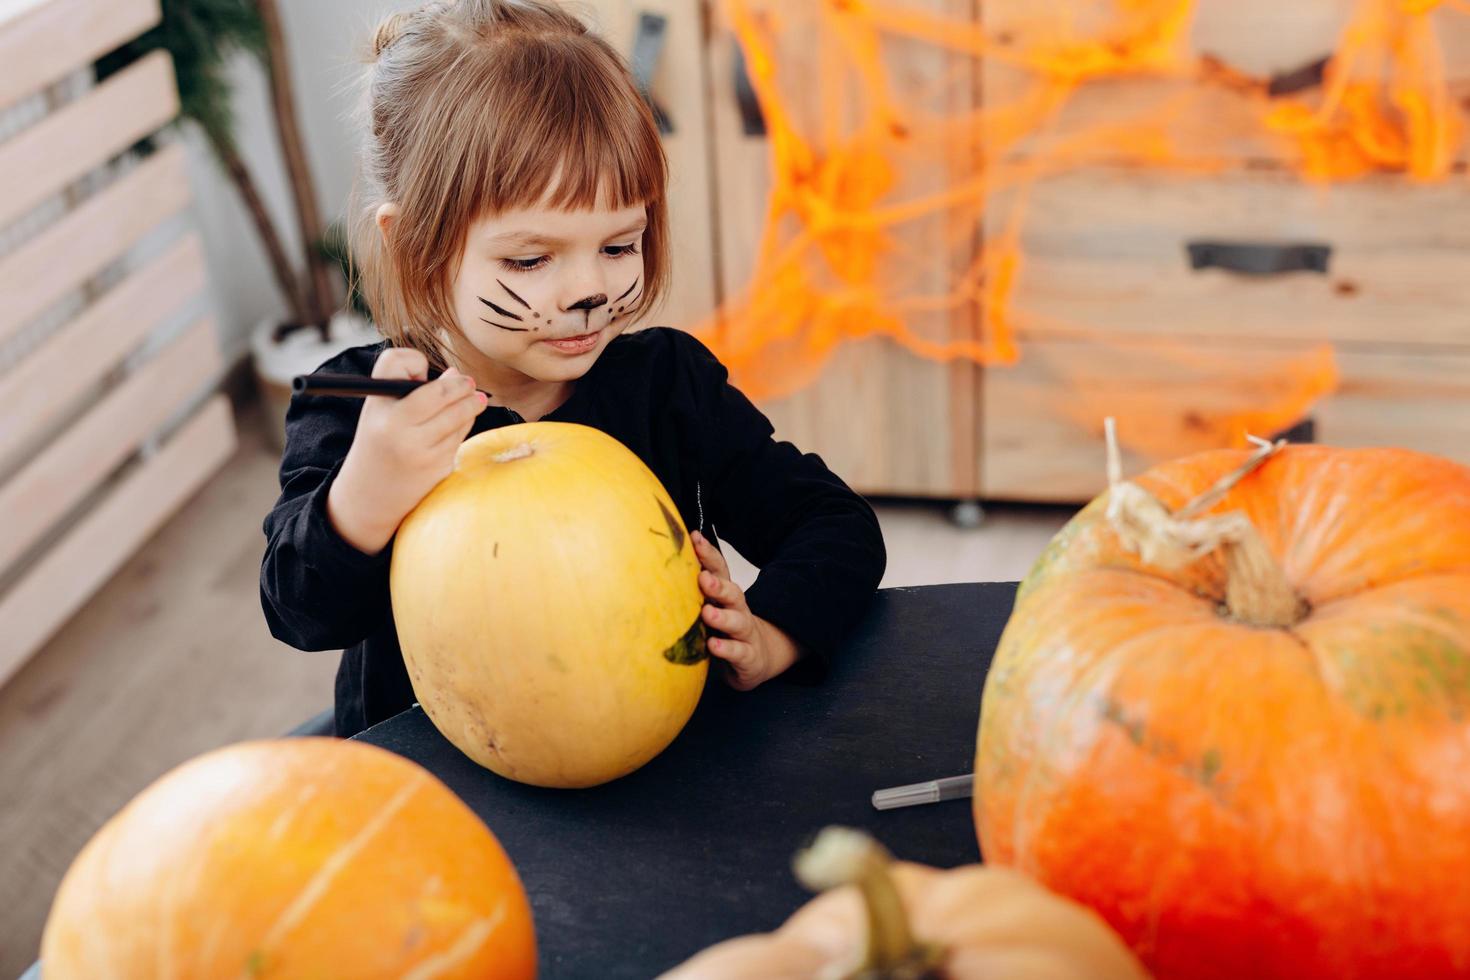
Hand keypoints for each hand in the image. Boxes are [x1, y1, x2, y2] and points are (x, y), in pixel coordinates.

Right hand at [327, 347, 486, 553]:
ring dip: (471, 404)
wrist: (370, 496)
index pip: (397, 363)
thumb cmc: (379, 443)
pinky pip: (460, 437)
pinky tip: (461, 425)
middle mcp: (395, 428)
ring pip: (458, 415)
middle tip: (469, 383)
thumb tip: (455, 373)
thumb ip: (411, 387)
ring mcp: (419, 450)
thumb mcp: (381, 412)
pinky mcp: (437, 467)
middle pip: (441, 392)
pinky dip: (464, 427)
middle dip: (461, 385)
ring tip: (477, 400)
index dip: (414, 361)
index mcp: (377, 408)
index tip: (422, 370)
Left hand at [692, 531, 801, 689]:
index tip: (695, 538)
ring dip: (722, 617)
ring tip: (707, 614)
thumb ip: (692, 589)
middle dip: (718, 585)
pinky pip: (738, 651)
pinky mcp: (748, 656)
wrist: (756, 657)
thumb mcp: (710, 605)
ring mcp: (745, 632)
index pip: (719, 570)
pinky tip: (713, 646)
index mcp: (725, 594)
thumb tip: (656, 563)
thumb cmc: (724, 627)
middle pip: (732, 592)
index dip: (709, 554)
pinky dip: (726, 649)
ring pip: (738, 621)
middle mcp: (738, 609)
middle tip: (703, 579)